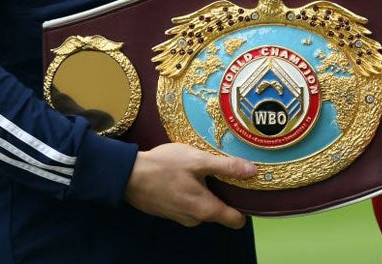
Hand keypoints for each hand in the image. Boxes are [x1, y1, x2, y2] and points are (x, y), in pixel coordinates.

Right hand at [124, 142, 255, 228]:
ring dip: (206, 191)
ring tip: (203, 169)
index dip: (244, 206)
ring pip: (203, 206)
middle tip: (223, 171)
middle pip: (220, 211)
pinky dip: (191, 192)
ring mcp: (180, 217)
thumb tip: (253, 171)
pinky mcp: (169, 212)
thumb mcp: (198, 160)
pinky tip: (185, 175)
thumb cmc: (165, 166)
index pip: (236, 220)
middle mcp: (195, 219)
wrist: (128, 175)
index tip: (246, 188)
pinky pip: (189, 204)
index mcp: (206, 209)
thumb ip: (226, 167)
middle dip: (224, 193)